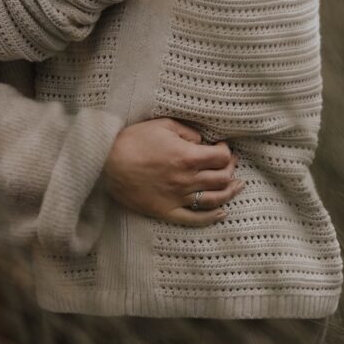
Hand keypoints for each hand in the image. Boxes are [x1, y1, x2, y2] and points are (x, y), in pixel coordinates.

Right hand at [105, 118, 242, 226]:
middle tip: (229, 164)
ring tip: (236, 186)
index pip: (221, 157)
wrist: (107, 162)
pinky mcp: (168, 211)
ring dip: (229, 193)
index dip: (226, 151)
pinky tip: (221, 213)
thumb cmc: (133, 140)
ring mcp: (179, 198)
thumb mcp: (162, 125)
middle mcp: (187, 179)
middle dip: (230, 169)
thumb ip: (186, 131)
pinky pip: (195, 219)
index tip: (222, 147)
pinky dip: (212, 217)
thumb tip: (202, 140)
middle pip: (222, 179)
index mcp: (187, 156)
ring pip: (214, 199)